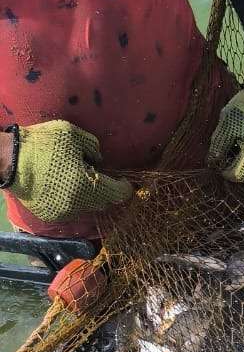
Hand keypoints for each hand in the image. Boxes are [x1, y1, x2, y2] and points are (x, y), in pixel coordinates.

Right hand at [7, 121, 132, 221]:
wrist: (7, 160)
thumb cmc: (43, 145)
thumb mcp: (75, 136)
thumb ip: (94, 149)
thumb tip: (99, 162)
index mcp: (87, 187)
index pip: (118, 194)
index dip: (124, 187)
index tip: (123, 180)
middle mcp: (77, 204)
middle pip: (103, 202)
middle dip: (106, 191)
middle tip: (100, 177)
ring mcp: (62, 212)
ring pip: (86, 207)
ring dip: (89, 196)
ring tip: (80, 180)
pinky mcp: (49, 215)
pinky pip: (69, 209)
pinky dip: (73, 200)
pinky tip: (65, 187)